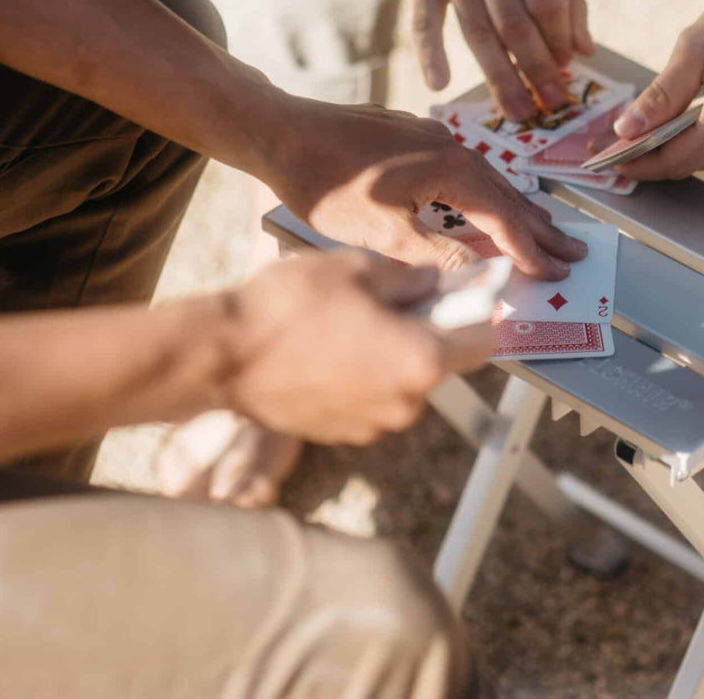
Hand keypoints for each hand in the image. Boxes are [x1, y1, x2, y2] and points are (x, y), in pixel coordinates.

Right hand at [222, 252, 489, 445]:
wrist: (221, 357)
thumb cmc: (288, 307)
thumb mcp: (357, 269)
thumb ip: (410, 277)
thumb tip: (434, 281)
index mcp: (422, 360)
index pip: (483, 341)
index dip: (477, 312)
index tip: (464, 294)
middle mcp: (407, 403)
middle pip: (440, 362)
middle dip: (427, 330)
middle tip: (393, 298)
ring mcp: (374, 425)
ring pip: (403, 382)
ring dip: (391, 354)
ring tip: (348, 322)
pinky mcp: (343, 434)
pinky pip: (371, 400)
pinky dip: (362, 376)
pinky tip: (326, 348)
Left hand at [260, 98, 585, 279]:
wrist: (280, 130)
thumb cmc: (324, 182)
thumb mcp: (379, 230)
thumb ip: (434, 253)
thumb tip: (477, 274)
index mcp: (450, 169)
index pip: (503, 218)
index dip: (530, 250)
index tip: (555, 273)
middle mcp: (450, 147)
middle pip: (507, 195)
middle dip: (541, 228)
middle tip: (574, 252)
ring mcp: (432, 137)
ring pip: (488, 180)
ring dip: (516, 210)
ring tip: (543, 231)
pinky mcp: (413, 136)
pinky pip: (466, 170)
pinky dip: (486, 194)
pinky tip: (486, 203)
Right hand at [404, 0, 592, 120]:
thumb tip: (581, 52)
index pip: (545, 2)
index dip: (557, 41)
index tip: (566, 70)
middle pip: (511, 22)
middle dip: (532, 69)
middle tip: (547, 106)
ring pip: (475, 28)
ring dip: (497, 76)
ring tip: (516, 110)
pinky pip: (424, 19)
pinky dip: (431, 53)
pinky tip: (440, 84)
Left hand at [610, 0, 703, 180]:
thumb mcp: (700, 44)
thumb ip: (661, 94)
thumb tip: (626, 129)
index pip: (670, 161)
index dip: (633, 162)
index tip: (604, 157)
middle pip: (688, 164)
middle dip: (651, 153)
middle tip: (617, 135)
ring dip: (681, 145)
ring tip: (654, 121)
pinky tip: (697, 113)